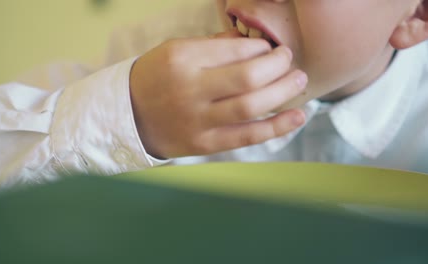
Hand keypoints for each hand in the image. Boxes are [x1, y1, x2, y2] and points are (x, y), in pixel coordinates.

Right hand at [129, 30, 307, 158]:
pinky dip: (277, 127)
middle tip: (289, 60)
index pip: (235, 50)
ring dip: (283, 92)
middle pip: (248, 77)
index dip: (261, 49)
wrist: (128, 117)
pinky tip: (298, 116)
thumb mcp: (174, 51)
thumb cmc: (155, 78)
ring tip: (299, 80)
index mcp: (181, 59)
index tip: (270, 49)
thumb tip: (254, 45)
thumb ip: (214, 47)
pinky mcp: (205, 144)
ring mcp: (198, 120)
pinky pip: (247, 136)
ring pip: (252, 106)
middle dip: (278, 66)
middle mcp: (190, 89)